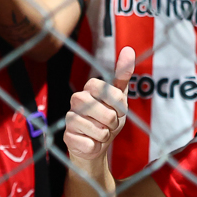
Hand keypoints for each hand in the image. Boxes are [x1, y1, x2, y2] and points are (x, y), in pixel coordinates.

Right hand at [63, 45, 134, 170]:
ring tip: (101, 133)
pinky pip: (89, 143)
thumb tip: (128, 49)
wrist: (97, 147)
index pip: (100, 86)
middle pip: (98, 108)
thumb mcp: (120, 99)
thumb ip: (122, 75)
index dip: (114, 100)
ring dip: (105, 134)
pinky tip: (91, 142)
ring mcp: (69, 119)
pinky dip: (95, 145)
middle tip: (111, 123)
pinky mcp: (67, 137)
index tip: (118, 108)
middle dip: (111, 120)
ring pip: (96, 128)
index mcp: (89, 90)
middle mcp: (76, 101)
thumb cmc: (108, 120)